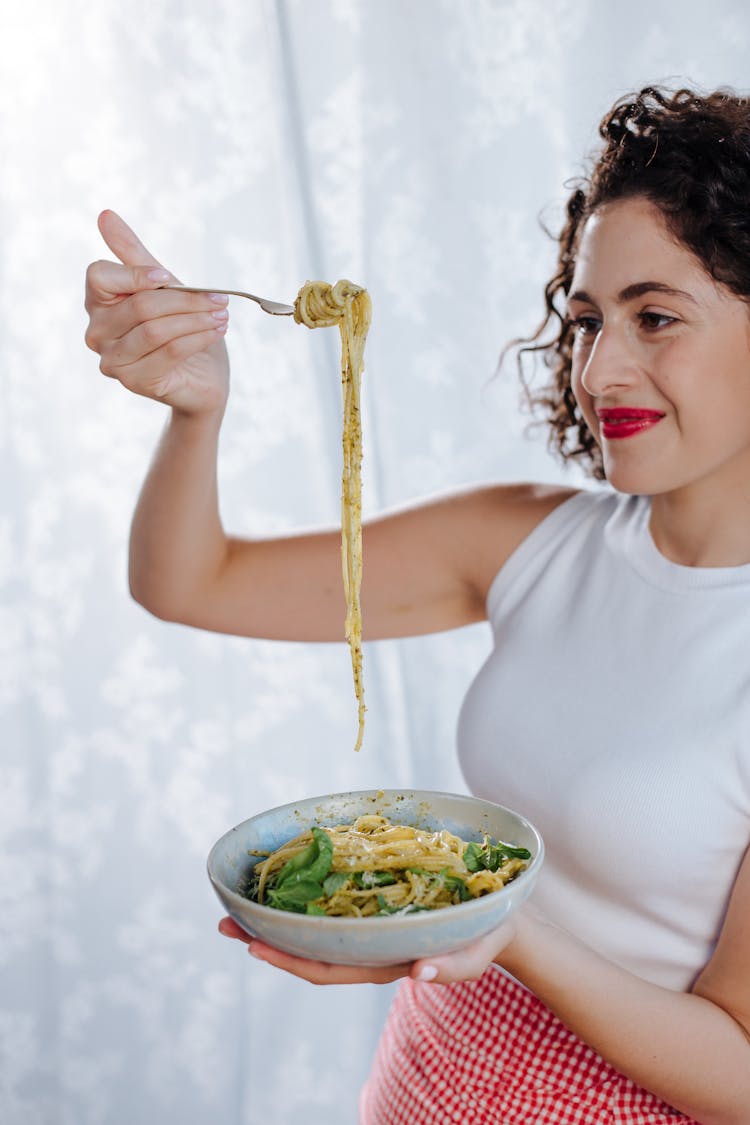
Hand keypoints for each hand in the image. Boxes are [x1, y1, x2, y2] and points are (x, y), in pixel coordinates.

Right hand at [85, 210, 229, 415]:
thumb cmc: (181, 327)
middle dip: (185, 299)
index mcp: (98, 303)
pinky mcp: (135, 382)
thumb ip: (135, 254)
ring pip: (156, 330)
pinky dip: (198, 337)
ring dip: (196, 319)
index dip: (136, 274)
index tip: (170, 277)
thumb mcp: (163, 286)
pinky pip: (169, 352)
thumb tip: (105, 215)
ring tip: (221, 313)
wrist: (202, 376)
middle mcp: (97, 333)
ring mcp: (113, 361)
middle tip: (219, 298)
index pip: (99, 276)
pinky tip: (218, 330)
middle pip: (139, 305)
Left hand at [218, 915, 518, 984]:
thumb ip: (451, 967)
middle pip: (306, 949)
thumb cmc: (483, 938)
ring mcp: (367, 928)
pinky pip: (330, 904)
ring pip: (312, 928)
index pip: (326, 968)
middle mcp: (366, 946)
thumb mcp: (472, 955)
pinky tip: (285, 879)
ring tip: (240, 901)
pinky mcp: (373, 905)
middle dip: (265, 938)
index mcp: (382, 962)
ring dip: (275, 917)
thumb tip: (420, 973)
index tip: (252, 947)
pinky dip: (303, 896)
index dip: (288, 959)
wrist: (497, 921)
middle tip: (222, 922)